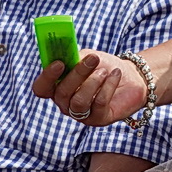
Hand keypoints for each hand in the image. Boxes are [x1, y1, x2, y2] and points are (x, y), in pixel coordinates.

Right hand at [31, 51, 146, 126]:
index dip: (47, 77)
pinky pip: (99, 104)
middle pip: (62, 93)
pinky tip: (115, 74)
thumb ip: (72, 56)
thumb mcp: (85, 56)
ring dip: (93, 82)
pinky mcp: (99, 119)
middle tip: (93, 59)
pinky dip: (108, 85)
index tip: (60, 63)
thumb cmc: (103, 66)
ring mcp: (81, 114)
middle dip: (78, 74)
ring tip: (105, 71)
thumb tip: (64, 52)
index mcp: (56, 87)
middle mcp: (65, 103)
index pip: (41, 88)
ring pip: (78, 102)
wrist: (130, 77)